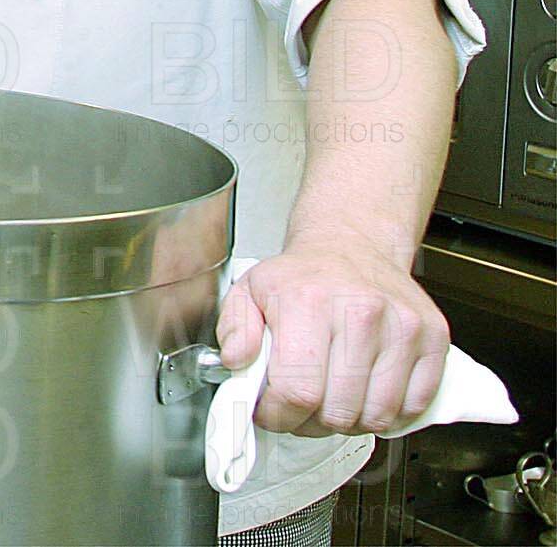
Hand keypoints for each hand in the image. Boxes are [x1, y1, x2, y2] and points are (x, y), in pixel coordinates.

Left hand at [216, 237, 449, 436]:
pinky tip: (365, 395)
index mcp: (309, 302)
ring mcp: (403, 327)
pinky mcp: (434, 339)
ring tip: (332, 400)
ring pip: (377, 415)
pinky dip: (388, 414)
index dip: (279, 415)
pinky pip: (414, 406)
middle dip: (311, 422)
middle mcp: (361, 313)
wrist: (351, 246)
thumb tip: (235, 363)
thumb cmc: (302, 276)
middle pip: (338, 411)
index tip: (270, 412)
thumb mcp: (249, 292)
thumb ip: (234, 330)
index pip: (297, 390)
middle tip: (301, 407)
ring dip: (350, 422)